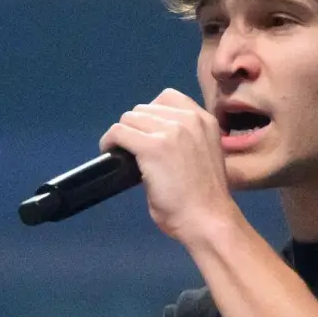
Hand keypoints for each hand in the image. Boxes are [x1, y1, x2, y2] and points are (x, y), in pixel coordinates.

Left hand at [99, 88, 237, 242]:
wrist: (208, 218)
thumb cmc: (205, 199)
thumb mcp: (201, 154)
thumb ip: (184, 140)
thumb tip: (154, 137)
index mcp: (204, 119)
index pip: (167, 98)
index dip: (151, 115)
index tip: (146, 134)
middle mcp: (189, 118)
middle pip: (144, 108)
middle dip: (136, 127)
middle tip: (133, 149)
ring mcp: (170, 131)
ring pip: (129, 118)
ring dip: (123, 134)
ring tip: (121, 152)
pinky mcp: (152, 146)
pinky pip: (119, 132)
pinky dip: (109, 141)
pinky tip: (110, 153)